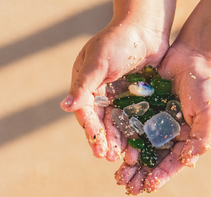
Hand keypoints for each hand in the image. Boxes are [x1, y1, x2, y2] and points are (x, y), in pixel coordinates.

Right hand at [60, 21, 170, 159]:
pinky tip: (137, 144)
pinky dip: (133, 130)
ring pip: (116, 122)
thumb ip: (83, 85)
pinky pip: (133, 117)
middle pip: (99, 121)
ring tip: (122, 157)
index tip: (97, 146)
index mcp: (86, 83)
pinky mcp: (135, 97)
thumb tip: (65, 107)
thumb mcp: (98, 61)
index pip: (85, 111)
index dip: (90, 129)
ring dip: (117, 139)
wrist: (146, 28)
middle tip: (107, 157)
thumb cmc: (119, 40)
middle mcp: (100, 92)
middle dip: (103, 139)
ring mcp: (118, 95)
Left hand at [114, 43, 210, 193]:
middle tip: (126, 184)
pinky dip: (124, 135)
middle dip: (140, 172)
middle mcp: (170, 131)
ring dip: (130, 159)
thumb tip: (187, 162)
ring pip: (140, 143)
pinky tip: (115, 146)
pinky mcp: (144, 105)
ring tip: (119, 172)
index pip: (172, 162)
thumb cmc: (209, 86)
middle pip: (153, 157)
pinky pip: (132, 122)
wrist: (197, 54)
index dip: (161, 175)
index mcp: (188, 138)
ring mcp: (156, 118)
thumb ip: (202, 140)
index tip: (148, 186)